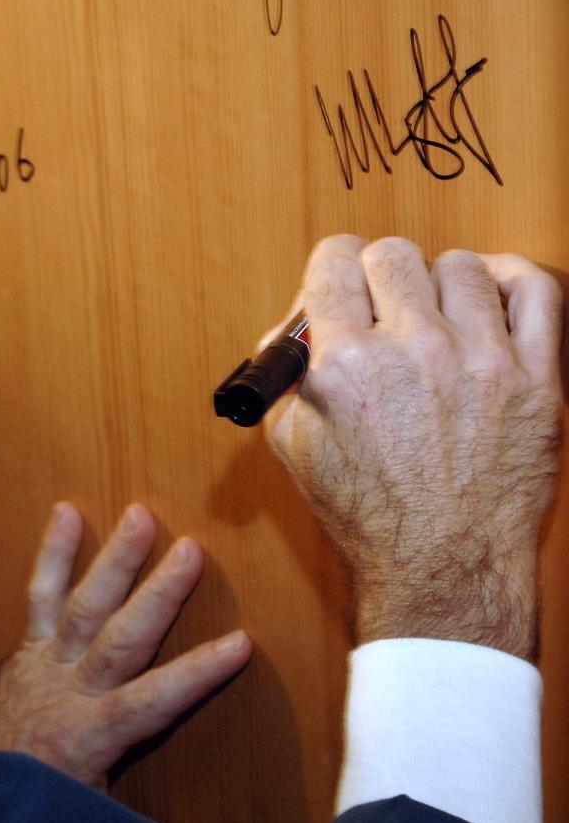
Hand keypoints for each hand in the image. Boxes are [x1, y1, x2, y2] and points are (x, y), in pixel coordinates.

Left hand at [0, 502, 251, 787]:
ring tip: (140, 515)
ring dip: (115, 559)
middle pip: (120, 637)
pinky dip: (53, 553)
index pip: (153, 701)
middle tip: (190, 551)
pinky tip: (66, 511)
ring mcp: (46, 659)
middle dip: (158, 594)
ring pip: (84, 604)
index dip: (196, 673)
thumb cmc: (37, 788)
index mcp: (90, 734)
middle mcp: (70, 688)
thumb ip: (126, 795)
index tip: (240, 643)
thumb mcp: (87, 801)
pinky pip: (40, 593)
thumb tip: (171, 811)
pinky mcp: (29, 642)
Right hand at [266, 235, 563, 659]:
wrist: (444, 568)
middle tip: (382, 302)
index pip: (335, 261)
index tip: (340, 278)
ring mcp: (480, 362)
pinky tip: (487, 296)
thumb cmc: (367, 511)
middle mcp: (412, 353)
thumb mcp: (292, 441)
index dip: (333, 265)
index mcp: (345, 365)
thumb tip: (302, 316)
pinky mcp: (535, 380)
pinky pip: (535, 291)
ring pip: (458, 265)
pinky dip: (509, 278)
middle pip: (392, 254)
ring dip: (438, 282)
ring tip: (436, 314)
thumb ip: (286, 368)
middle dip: (378, 272)